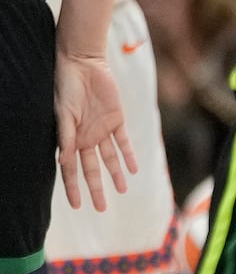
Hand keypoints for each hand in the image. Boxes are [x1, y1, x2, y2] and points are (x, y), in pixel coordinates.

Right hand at [55, 51, 137, 210]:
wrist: (82, 65)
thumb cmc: (66, 88)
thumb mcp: (63, 113)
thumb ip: (66, 136)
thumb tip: (63, 161)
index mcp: (70, 140)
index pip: (71, 170)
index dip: (73, 188)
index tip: (76, 206)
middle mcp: (86, 138)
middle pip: (92, 169)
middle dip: (95, 189)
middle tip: (101, 208)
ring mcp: (102, 130)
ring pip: (110, 158)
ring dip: (115, 174)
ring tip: (122, 190)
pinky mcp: (116, 119)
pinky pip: (124, 141)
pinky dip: (129, 154)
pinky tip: (134, 169)